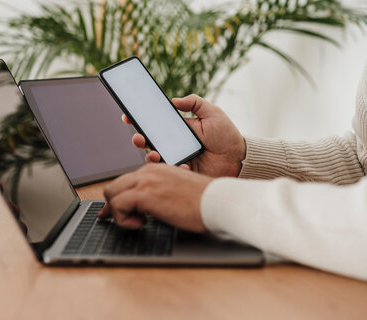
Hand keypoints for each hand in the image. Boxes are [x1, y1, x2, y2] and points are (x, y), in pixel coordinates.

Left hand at [98, 163, 211, 231]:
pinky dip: (123, 219)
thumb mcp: (177, 194)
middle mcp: (149, 171)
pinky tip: (142, 224)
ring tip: (138, 223)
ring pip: (111, 193)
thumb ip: (161, 196)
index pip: (127, 181)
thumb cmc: (204, 202)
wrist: (217, 201)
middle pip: (115, 186)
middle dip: (112, 205)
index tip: (113, 212)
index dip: (119, 198)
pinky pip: (117, 205)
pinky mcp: (145, 193)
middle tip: (117, 220)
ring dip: (118, 212)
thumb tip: (147, 211)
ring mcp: (146, 180)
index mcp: (157, 170)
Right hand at [124, 94, 245, 176]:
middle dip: (138, 138)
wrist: (238, 158)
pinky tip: (183, 165)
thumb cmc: (226, 135)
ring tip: (154, 153)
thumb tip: (174, 100)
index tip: (128, 116)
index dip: (139, 119)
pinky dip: (172, 168)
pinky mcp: (182, 173)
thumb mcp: (212, 112)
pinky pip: (170, 173)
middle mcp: (173, 144)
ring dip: (150, 156)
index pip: (153, 123)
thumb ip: (194, 102)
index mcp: (177, 129)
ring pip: (155, 159)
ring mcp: (176, 159)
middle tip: (138, 137)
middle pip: (148, 142)